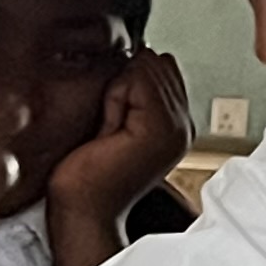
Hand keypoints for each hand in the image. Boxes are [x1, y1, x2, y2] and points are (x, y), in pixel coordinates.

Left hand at [44, 51, 191, 265]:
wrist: (82, 211)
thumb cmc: (86, 172)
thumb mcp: (115, 119)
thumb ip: (133, 91)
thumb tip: (143, 54)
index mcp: (175, 125)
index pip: (162, 67)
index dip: (130, 80)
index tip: (115, 118)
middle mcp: (183, 127)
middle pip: (157, 63)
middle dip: (126, 82)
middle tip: (111, 125)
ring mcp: (175, 129)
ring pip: (147, 69)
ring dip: (119, 89)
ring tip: (110, 129)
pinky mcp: (159, 130)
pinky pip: (138, 81)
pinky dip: (115, 96)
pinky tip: (109, 128)